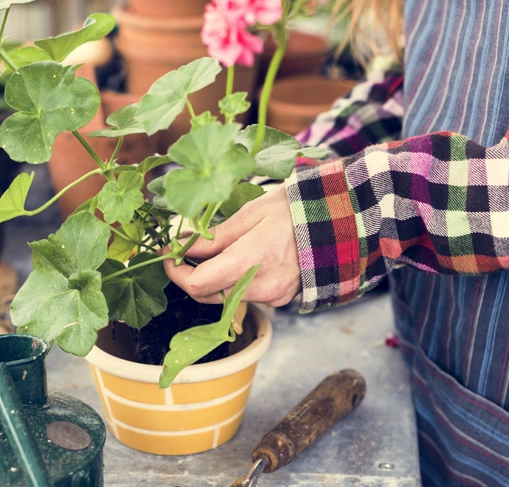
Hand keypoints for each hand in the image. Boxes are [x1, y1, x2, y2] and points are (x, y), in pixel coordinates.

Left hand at [163, 185, 300, 305]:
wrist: (338, 221)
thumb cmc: (293, 209)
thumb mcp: (249, 214)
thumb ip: (214, 237)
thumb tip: (182, 246)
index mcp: (250, 261)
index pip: (197, 284)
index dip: (176, 272)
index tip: (170, 254)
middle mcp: (261, 287)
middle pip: (208, 295)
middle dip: (193, 275)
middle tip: (189, 249)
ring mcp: (273, 297)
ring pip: (227, 296)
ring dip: (216, 278)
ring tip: (222, 250)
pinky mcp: (281, 300)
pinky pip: (247, 295)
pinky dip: (238, 281)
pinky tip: (248, 258)